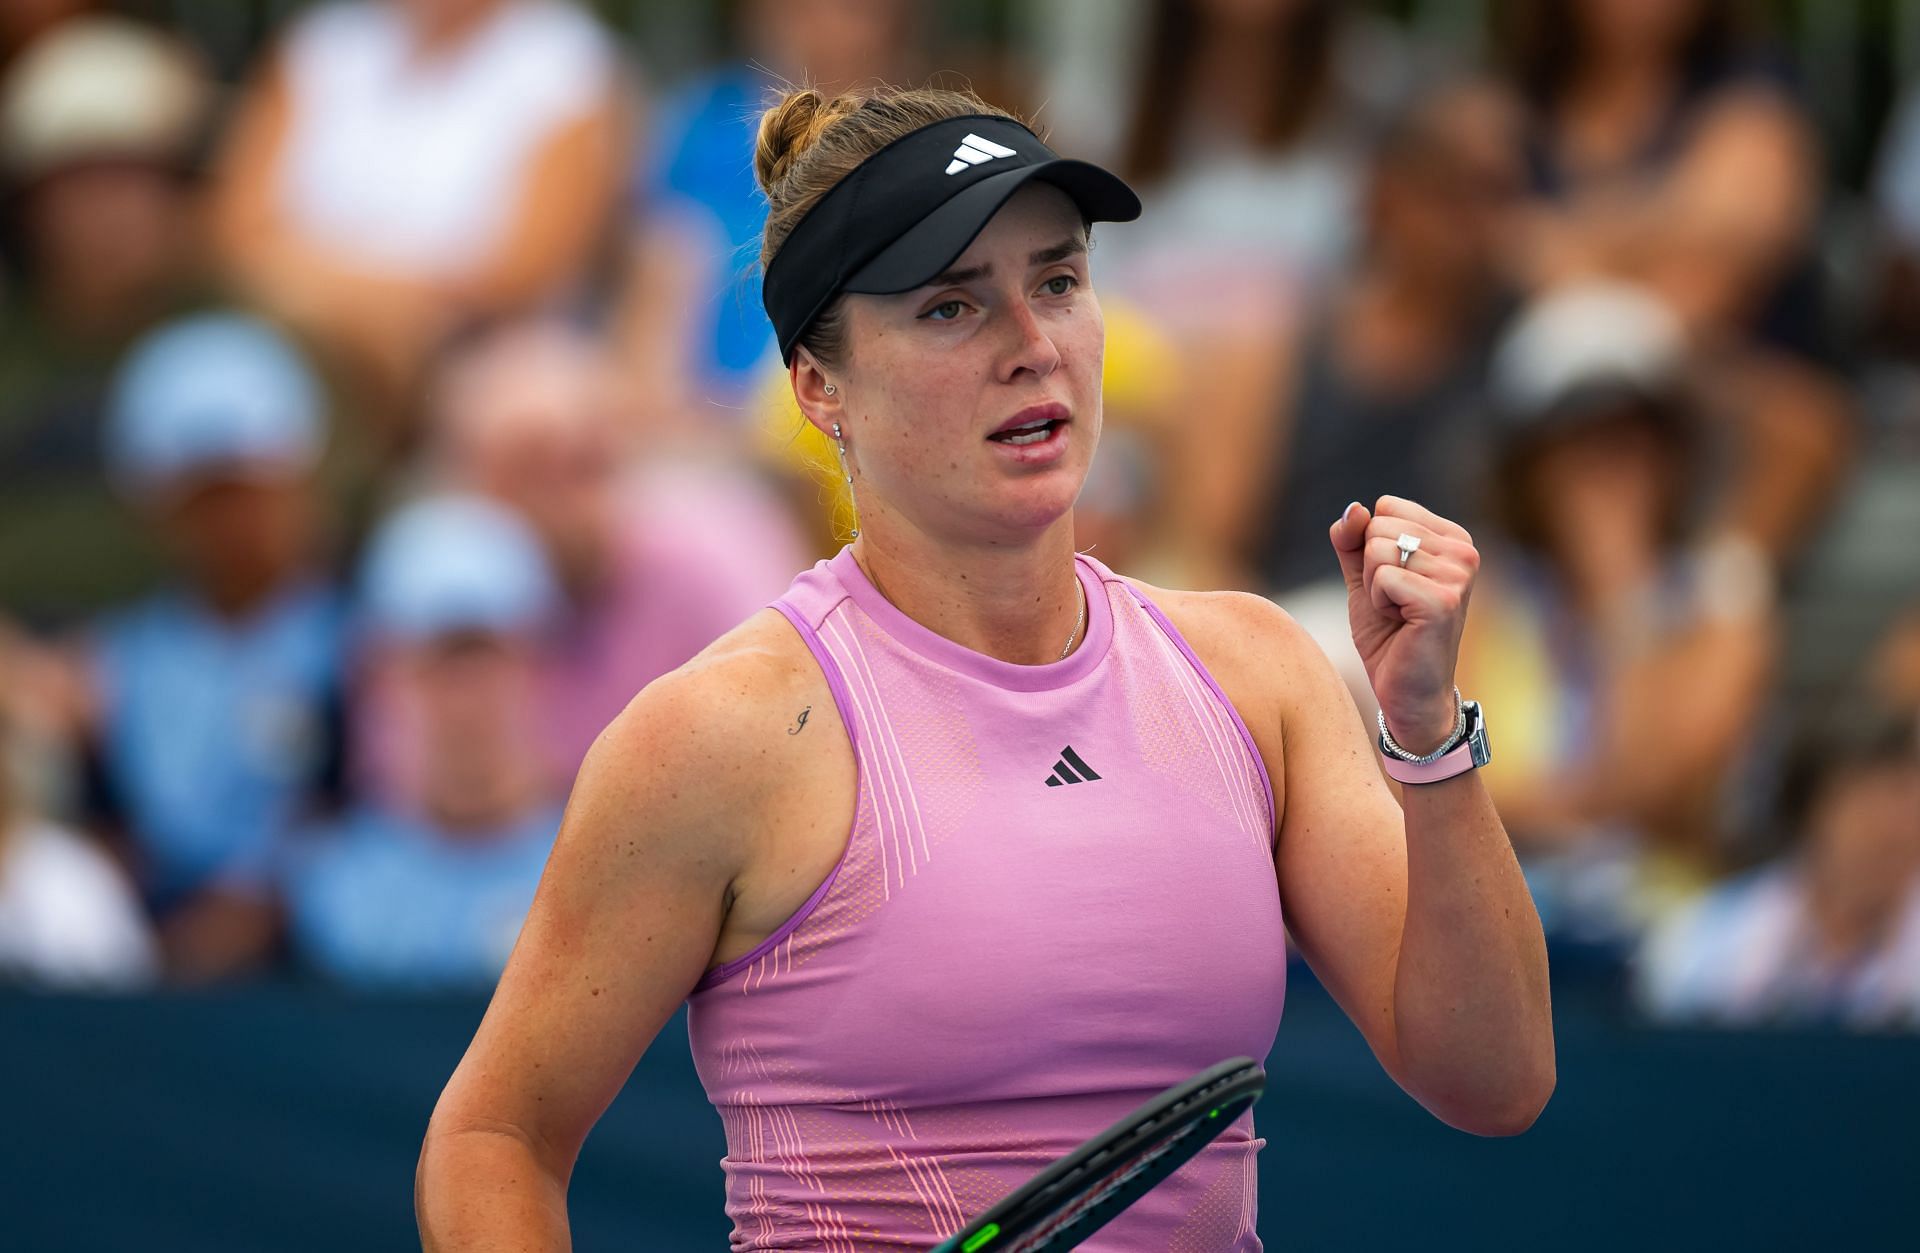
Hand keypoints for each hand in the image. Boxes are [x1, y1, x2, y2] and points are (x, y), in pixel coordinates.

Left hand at [1329, 496, 1480, 754]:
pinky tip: (1401, 624)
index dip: (1371, 547)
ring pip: (1377, 551)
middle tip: (1393, 604)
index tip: (1393, 582)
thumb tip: (1354, 508)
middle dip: (1370, 569)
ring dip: (1374, 589)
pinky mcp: (1443, 601)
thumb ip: (1353, 540)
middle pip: (1379, 526)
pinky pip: (1382, 578)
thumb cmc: (1389, 634)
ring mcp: (1458, 575)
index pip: (1386, 507)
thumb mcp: (1363, 578)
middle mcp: (1463, 551)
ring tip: (1398, 614)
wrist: (1406, 692)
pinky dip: (1377, 603)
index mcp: (1452, 537)